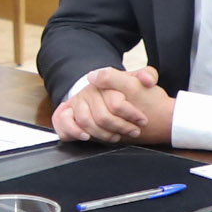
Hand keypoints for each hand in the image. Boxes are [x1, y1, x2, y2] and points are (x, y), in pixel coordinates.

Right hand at [54, 66, 172, 144]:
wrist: (106, 96)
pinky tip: (86, 137)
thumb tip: (148, 80)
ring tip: (116, 137)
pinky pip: (64, 122)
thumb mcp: (135, 80)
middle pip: (103, 116)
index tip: (142, 120)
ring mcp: (77, 102)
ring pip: (86, 122)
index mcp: (104, 81)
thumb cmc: (125, 92)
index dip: (131, 114)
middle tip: (133, 131)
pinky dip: (74, 131)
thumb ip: (146, 75)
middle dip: (120, 127)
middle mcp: (89, 91)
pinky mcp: (66, 113)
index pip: (116, 103)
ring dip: (103, 134)